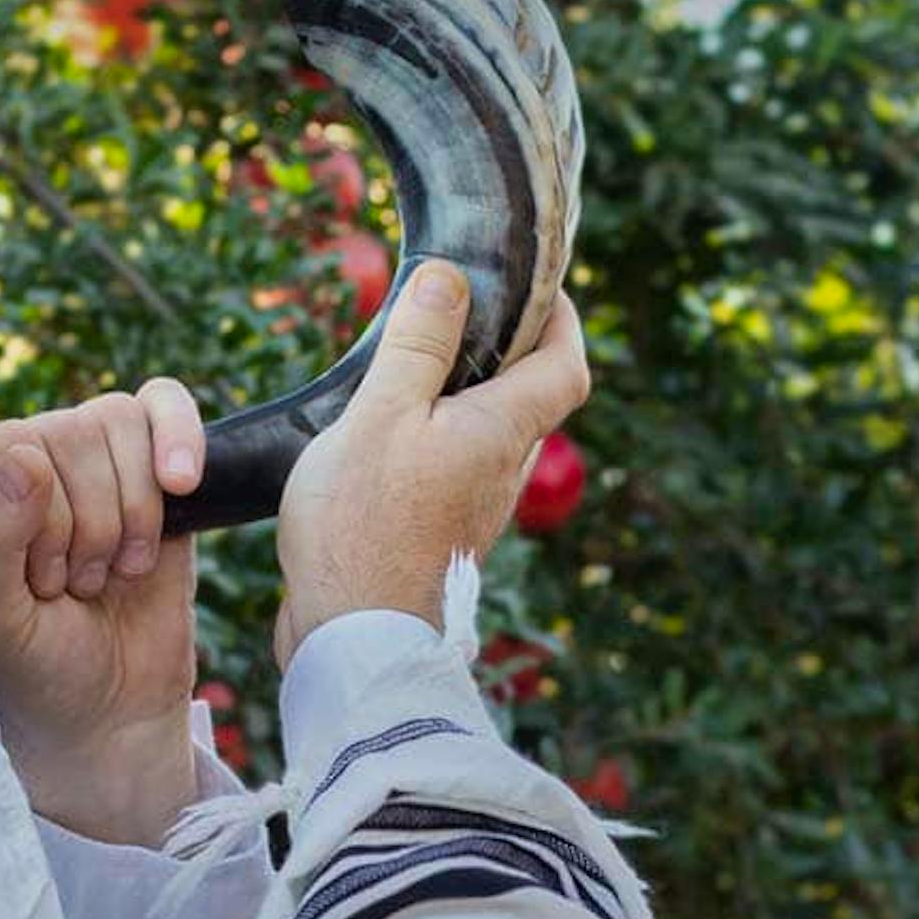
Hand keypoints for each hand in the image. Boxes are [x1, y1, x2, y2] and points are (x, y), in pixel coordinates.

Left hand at [0, 379, 207, 846]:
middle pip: (69, 432)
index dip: (41, 518)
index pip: (8, 449)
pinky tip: (181, 484)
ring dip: (133, 511)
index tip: (43, 586)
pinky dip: (178, 436)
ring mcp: (85, 461)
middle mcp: (19, 462)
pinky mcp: (148, 468)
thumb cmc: (35, 671)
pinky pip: (160, 403)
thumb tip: (28, 458)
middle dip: (90, 525)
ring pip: (116, 423)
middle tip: (79, 587)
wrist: (112, 711)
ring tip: (117, 570)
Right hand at [274, 260, 589, 666]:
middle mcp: (503, 473)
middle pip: (530, 398)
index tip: (535, 286)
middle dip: (506, 349)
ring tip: (408, 367)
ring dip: (464, 396)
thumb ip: (418, 345)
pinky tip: (383, 438)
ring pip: (490, 437)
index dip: (562, 319)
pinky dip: (436, 439)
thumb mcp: (381, 415)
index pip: (567, 365)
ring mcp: (476, 510)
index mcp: (503, 433)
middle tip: (455, 312)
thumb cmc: (364, 528)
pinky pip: (455, 471)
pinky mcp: (442, 537)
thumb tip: (450, 277)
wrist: (352, 641)